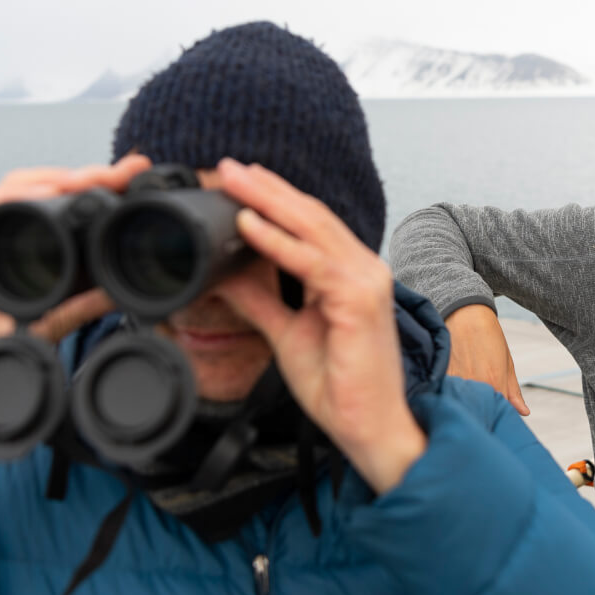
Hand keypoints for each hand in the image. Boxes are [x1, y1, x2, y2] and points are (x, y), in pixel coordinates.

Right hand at [0, 155, 153, 394]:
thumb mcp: (53, 320)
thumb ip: (83, 305)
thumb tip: (119, 292)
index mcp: (31, 242)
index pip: (66, 202)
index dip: (96, 186)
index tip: (133, 178)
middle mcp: (6, 229)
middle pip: (44, 186)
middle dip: (82, 175)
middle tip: (117, 172)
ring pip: (16, 185)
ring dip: (52, 177)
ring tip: (83, 179)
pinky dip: (11, 194)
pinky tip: (38, 192)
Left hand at [213, 159, 426, 492]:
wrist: (368, 428)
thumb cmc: (339, 387)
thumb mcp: (287, 334)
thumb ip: (262, 301)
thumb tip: (226, 276)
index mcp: (352, 275)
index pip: (311, 225)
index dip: (275, 199)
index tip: (238, 182)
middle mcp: (364, 269)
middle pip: (311, 216)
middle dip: (267, 189)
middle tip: (227, 166)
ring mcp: (366, 281)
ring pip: (312, 228)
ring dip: (268, 202)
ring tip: (232, 182)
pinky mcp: (359, 300)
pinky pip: (311, 262)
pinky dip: (276, 241)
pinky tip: (248, 225)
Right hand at [445, 304, 529, 415]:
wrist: (464, 312)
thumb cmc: (487, 334)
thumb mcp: (506, 361)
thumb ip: (513, 390)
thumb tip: (524, 412)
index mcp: (495, 383)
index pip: (497, 413)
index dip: (496, 416)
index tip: (494, 416)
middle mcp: (475, 385)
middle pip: (478, 411)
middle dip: (480, 413)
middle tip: (480, 407)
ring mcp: (456, 381)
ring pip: (461, 404)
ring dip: (464, 404)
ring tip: (466, 395)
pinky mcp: (440, 375)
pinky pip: (446, 394)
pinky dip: (450, 395)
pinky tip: (452, 390)